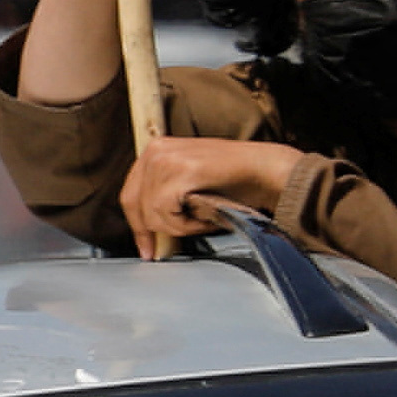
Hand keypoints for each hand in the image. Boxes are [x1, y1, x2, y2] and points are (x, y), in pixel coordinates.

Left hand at [116, 135, 302, 252]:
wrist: (267, 170)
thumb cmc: (236, 180)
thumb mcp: (189, 180)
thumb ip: (165, 193)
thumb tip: (147, 225)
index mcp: (156, 149)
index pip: (130, 194)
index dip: (137, 224)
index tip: (145, 247)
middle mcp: (155, 150)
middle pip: (134, 205)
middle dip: (155, 230)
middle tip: (167, 246)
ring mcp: (164, 159)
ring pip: (151, 214)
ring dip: (179, 226)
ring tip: (203, 219)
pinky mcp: (178, 172)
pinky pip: (166, 214)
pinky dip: (187, 225)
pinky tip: (205, 218)